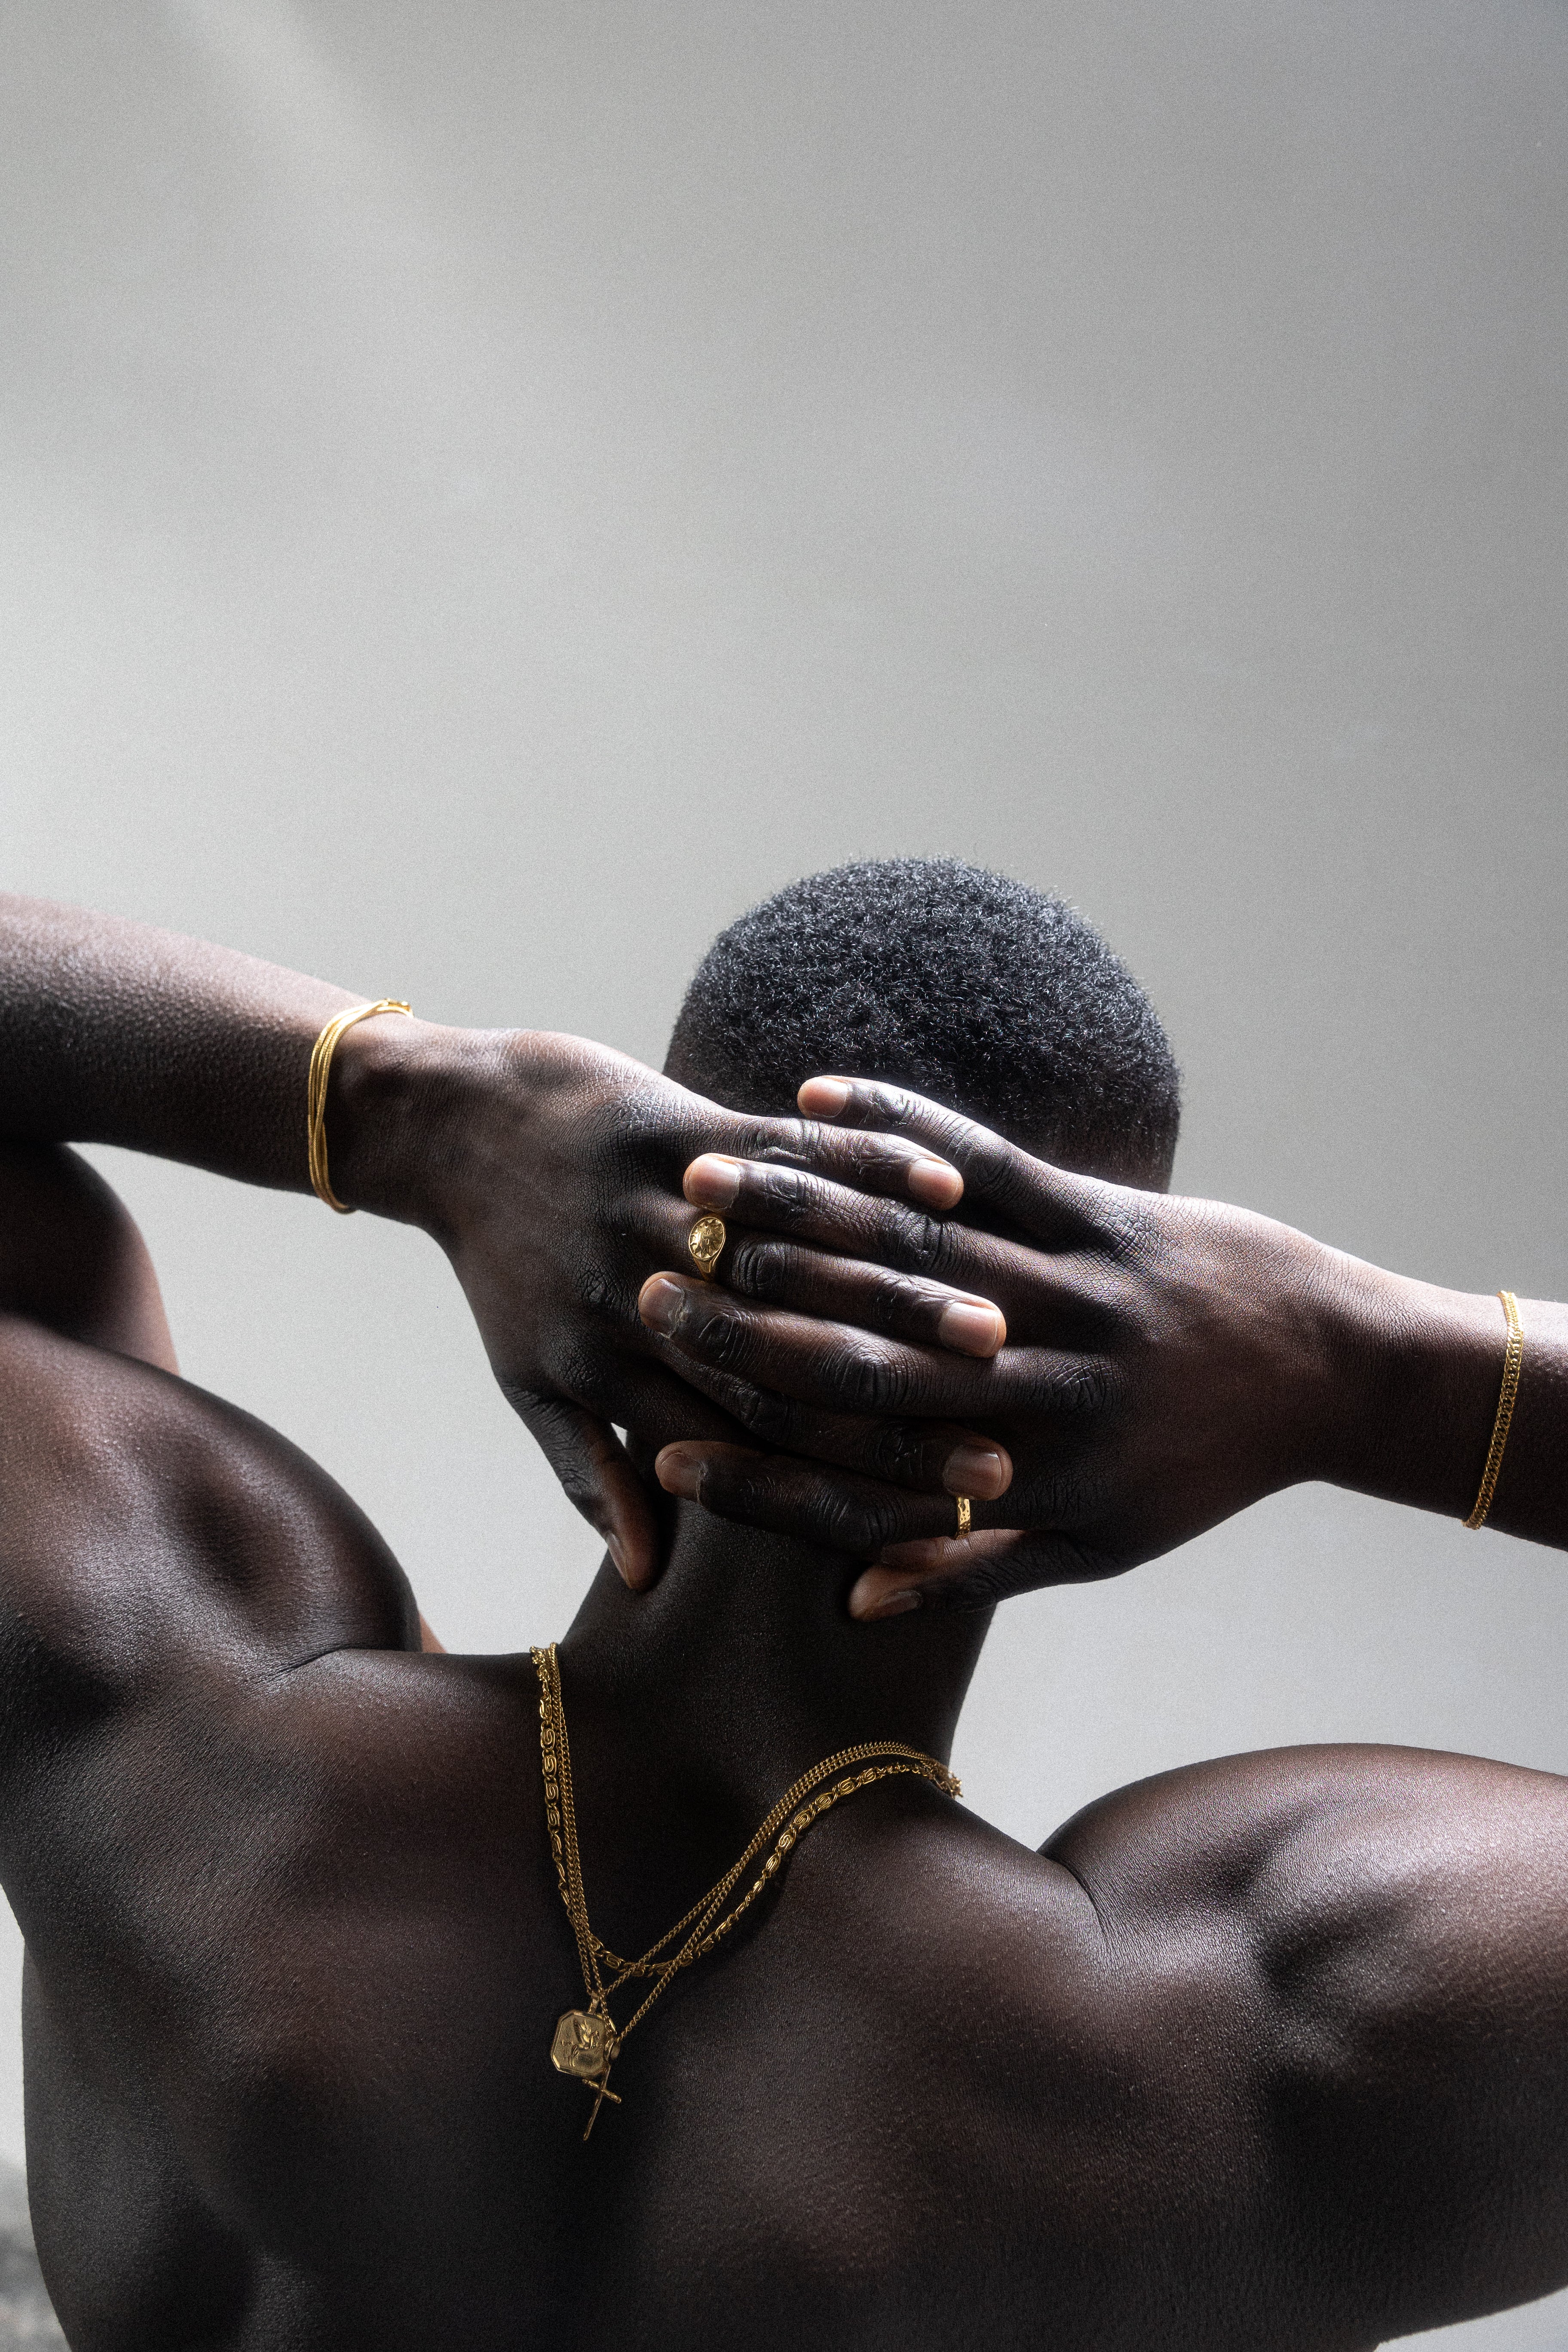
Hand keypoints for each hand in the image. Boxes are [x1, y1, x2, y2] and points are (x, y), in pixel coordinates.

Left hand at [369, 1032, 1011, 1589]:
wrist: (455, 1130)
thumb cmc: (505, 1267)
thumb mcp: (532, 1380)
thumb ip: (590, 1474)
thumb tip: (645, 1575)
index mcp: (611, 1371)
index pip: (746, 1444)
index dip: (843, 1482)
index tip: (933, 1513)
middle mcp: (641, 1295)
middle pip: (787, 1366)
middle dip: (896, 1405)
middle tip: (1000, 1442)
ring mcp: (660, 1207)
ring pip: (800, 1264)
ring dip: (901, 1292)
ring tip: (996, 1326)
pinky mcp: (675, 1125)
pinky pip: (786, 1151)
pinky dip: (867, 1164)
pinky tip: (947, 1186)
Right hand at [638, 1078, 1379, 1616]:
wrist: (1332, 1370)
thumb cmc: (1200, 1469)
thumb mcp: (1097, 1544)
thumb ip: (974, 1571)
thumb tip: (853, 1601)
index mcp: (1035, 1474)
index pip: (867, 1476)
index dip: (766, 1473)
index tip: (672, 1455)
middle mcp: (1044, 1382)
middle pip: (868, 1355)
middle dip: (748, 1330)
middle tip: (648, 1300)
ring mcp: (1074, 1287)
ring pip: (911, 1252)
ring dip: (799, 1214)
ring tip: (702, 1192)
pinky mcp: (1104, 1212)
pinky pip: (987, 1162)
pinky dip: (902, 1130)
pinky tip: (821, 1097)